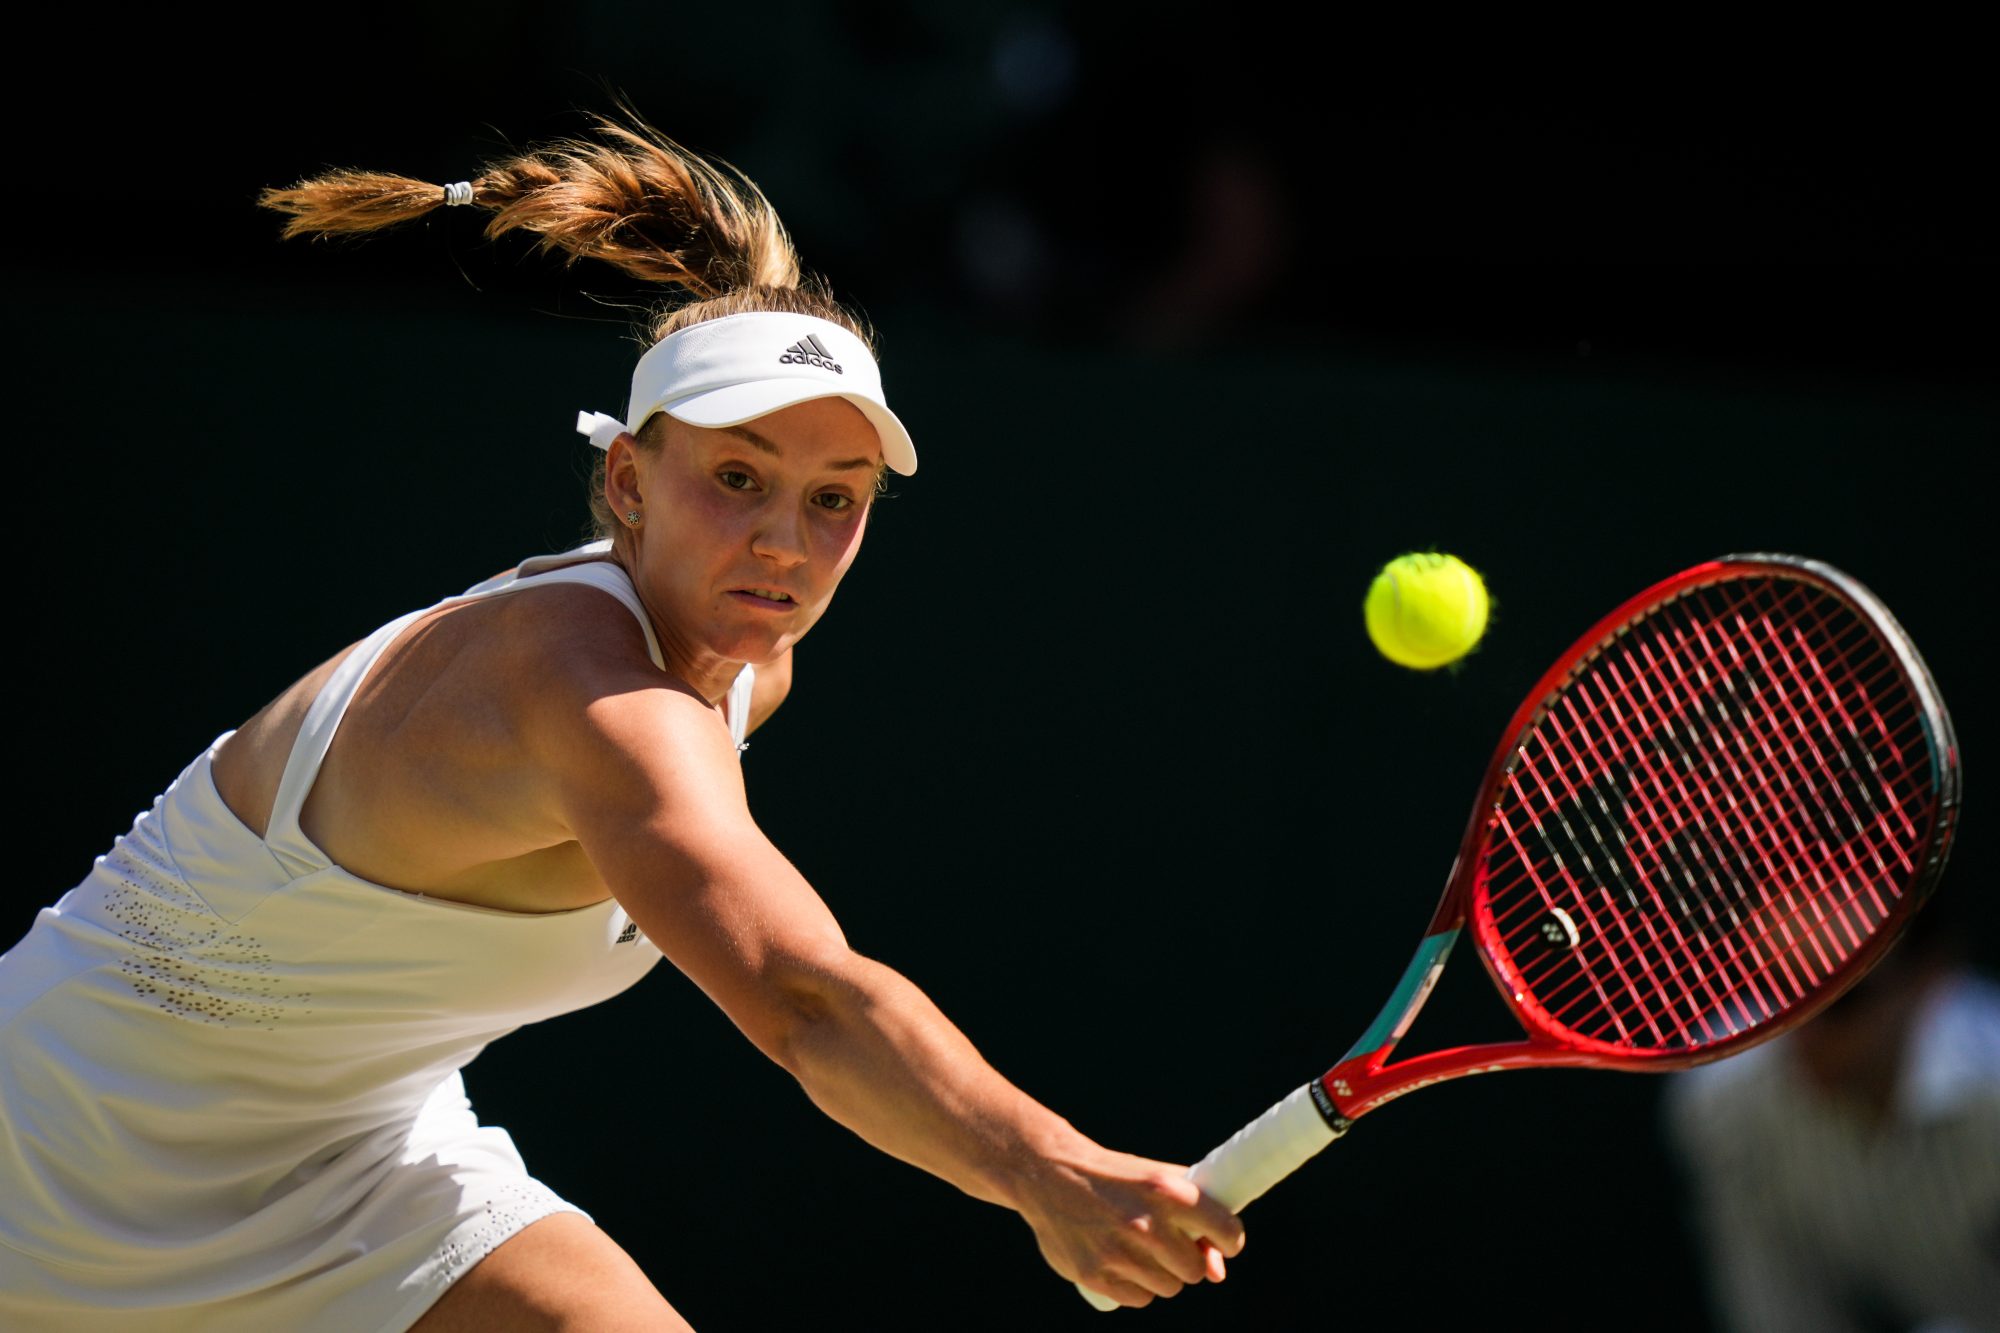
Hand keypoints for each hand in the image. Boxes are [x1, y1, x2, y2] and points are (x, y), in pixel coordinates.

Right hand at [1011, 1141, 1245, 1308]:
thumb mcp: (1157, 1180)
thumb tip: (1218, 1272)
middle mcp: (1146, 1223)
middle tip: (1166, 1242)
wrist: (1049, 1174)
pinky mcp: (1095, 1275)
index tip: (1219, 1242)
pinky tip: (1120, 1261)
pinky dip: (1135, 1286)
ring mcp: (1119, 1252)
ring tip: (1137, 1248)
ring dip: (1160, 1274)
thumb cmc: (1115, 1179)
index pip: (1228, 1233)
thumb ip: (1196, 1219)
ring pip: (1169, 1288)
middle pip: (1196, 1270)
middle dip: (1187, 1260)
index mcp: (1168, 1191)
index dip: (1226, 1241)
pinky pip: (1139, 1299)